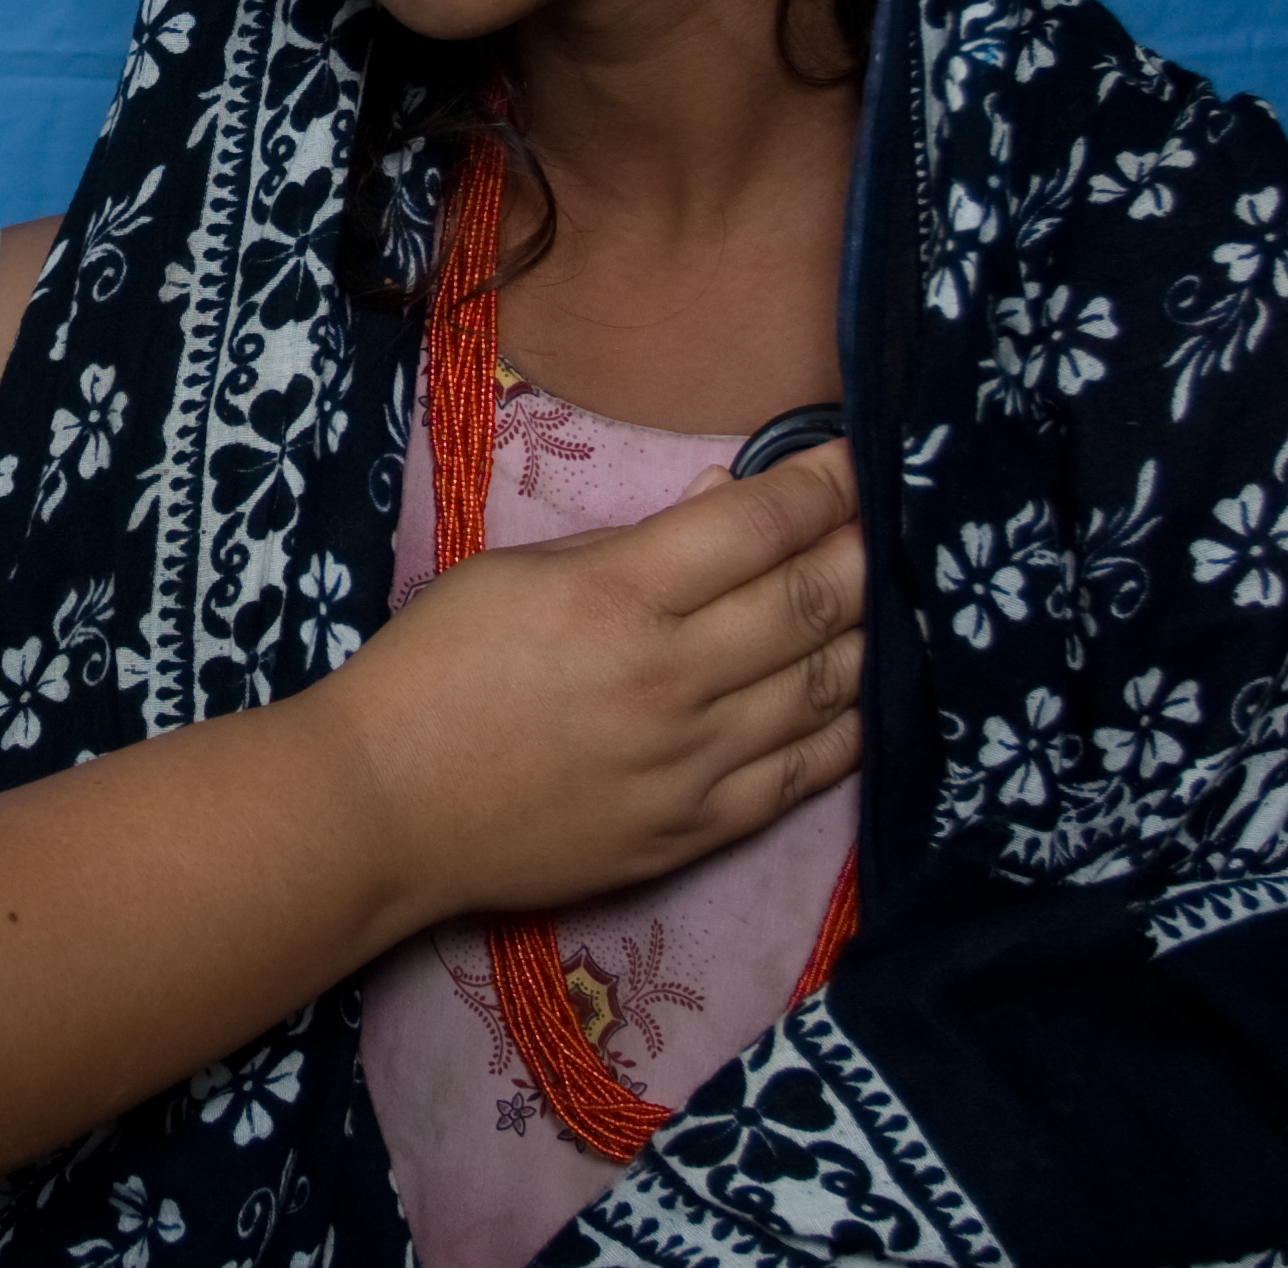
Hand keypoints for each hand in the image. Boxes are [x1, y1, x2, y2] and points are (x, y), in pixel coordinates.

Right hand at [318, 440, 864, 927]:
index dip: (823, 482)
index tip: (859, 456)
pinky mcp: (693, 832)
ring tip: (897, 604)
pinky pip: (799, 778)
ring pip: (822, 690)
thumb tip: (723, 503)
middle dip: (865, 552)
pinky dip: (846, 732)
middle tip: (901, 525)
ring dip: (871, 637)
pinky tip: (865, 700)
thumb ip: (630, 542)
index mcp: (618, 595)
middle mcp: (670, 677)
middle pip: (809, 601)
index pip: (757, 522)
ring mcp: (690, 763)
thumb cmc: (435, 668)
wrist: (386, 805)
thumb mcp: (517, 572)